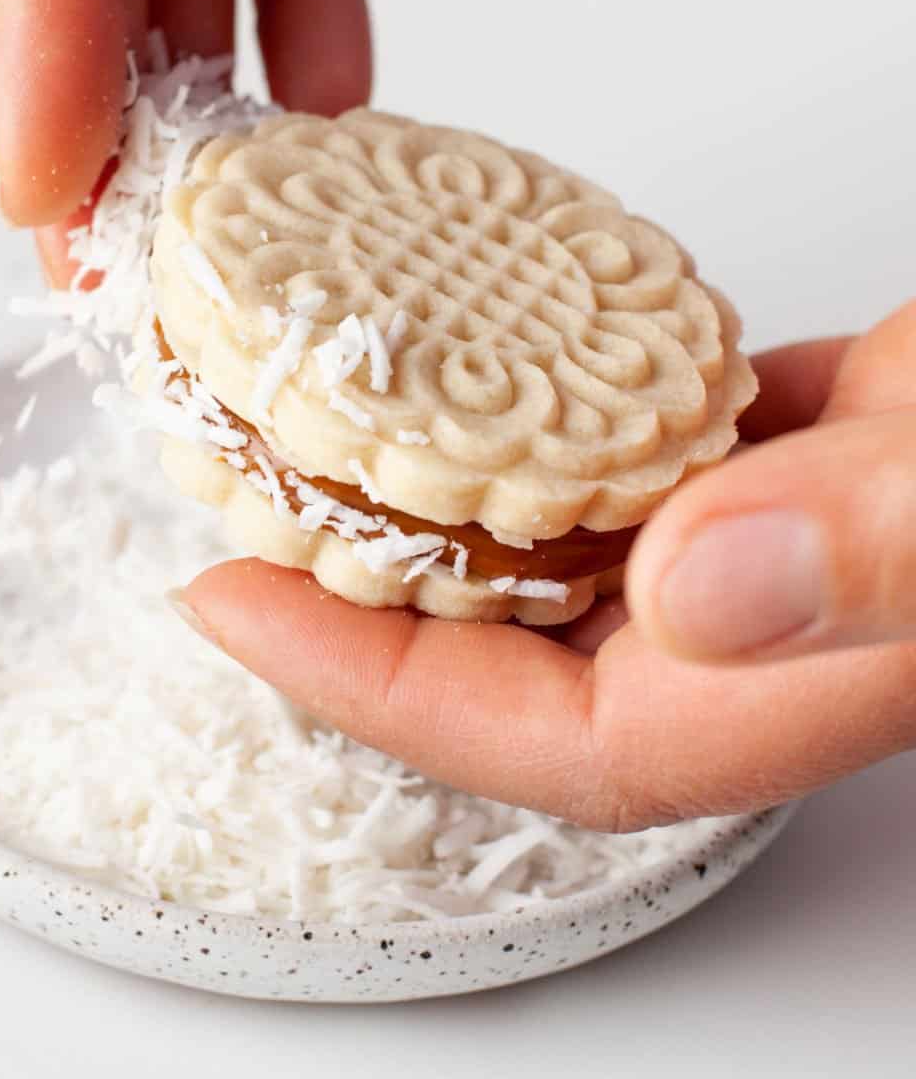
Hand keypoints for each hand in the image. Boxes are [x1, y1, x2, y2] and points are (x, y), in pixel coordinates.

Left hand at [172, 300, 915, 829]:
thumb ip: (870, 553)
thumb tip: (683, 586)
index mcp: (775, 687)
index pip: (519, 732)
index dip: (354, 683)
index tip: (226, 597)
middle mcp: (755, 638)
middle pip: (505, 650)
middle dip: (360, 594)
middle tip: (236, 500)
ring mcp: (778, 548)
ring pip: (559, 549)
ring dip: (442, 500)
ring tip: (320, 425)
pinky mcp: (802, 461)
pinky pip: (632, 460)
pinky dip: (549, 416)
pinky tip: (496, 346)